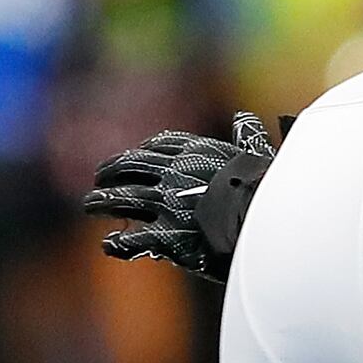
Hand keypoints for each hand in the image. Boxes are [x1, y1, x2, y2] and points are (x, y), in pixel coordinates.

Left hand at [84, 112, 277, 282]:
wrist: (271, 222)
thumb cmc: (270, 190)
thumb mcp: (260, 155)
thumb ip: (247, 137)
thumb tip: (244, 118)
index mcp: (198, 152)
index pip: (160, 145)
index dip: (141, 151)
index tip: (131, 156)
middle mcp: (176, 174)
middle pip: (131, 167)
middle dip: (111, 170)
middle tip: (99, 177)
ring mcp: (168, 204)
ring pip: (123, 199)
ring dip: (102, 201)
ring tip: (90, 204)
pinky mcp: (167, 237)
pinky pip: (133, 240)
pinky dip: (118, 243)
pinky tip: (109, 244)